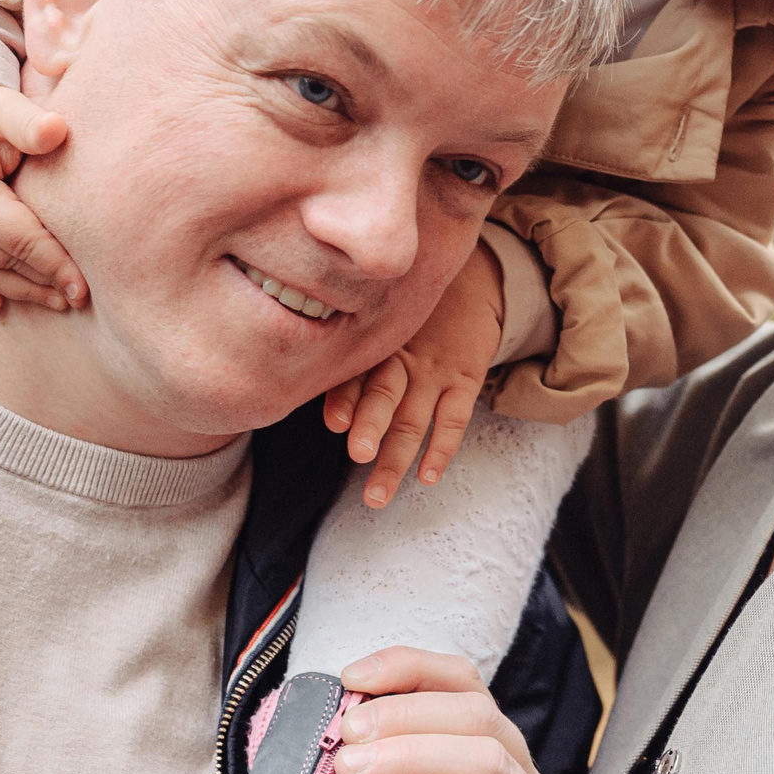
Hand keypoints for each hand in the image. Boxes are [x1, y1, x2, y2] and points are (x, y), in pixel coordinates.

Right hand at [0, 81, 87, 313]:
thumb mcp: (5, 108)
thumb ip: (31, 123)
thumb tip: (58, 129)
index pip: (23, 242)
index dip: (56, 267)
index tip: (84, 289)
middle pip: (4, 264)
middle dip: (43, 284)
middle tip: (78, 299)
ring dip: (16, 291)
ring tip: (53, 301)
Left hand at [322, 242, 503, 504]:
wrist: (475, 279)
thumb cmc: (411, 310)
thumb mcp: (380, 315)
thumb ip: (347, 347)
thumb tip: (298, 384)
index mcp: (376, 343)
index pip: (356, 372)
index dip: (344, 397)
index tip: (333, 423)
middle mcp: (404, 357)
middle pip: (385, 395)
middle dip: (371, 426)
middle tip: (359, 455)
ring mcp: (436, 370)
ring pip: (414, 418)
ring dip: (396, 457)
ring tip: (377, 495)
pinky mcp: (465, 378)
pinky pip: (454, 418)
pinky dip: (441, 449)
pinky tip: (427, 476)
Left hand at [335, 649, 560, 773]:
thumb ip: (386, 767)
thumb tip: (335, 726)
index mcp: (496, 752)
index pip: (464, 685)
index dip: (410, 668)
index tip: (353, 677)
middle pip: (477, 715)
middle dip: (404, 715)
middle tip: (347, 734)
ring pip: (488, 762)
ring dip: (412, 756)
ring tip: (356, 770)